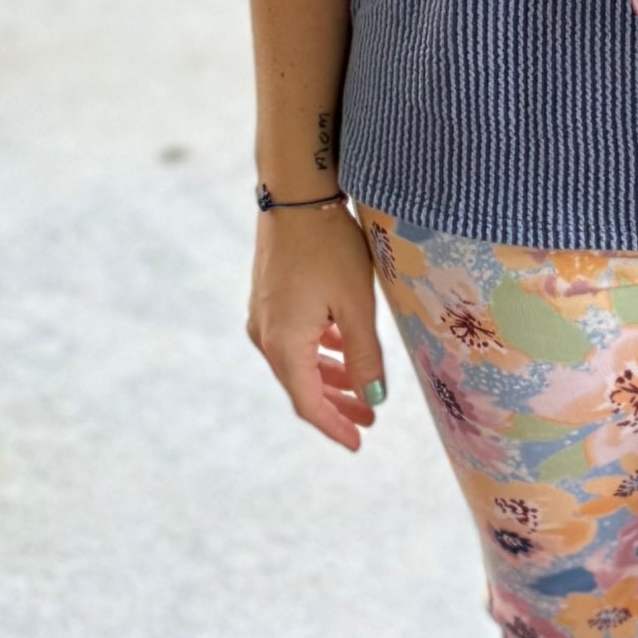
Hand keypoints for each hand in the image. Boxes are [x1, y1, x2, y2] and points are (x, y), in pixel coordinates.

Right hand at [248, 204, 387, 452]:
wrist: (296, 195)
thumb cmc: (330, 247)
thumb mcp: (356, 305)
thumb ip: (364, 356)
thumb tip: (373, 399)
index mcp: (285, 345)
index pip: (309, 403)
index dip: (335, 426)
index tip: (360, 442)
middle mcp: (265, 336)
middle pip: (301, 386)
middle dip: (336, 405)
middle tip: (369, 419)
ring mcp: (263, 317)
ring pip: (298, 362)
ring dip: (329, 378)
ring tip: (362, 390)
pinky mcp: (268, 299)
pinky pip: (294, 340)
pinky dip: (319, 353)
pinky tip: (340, 350)